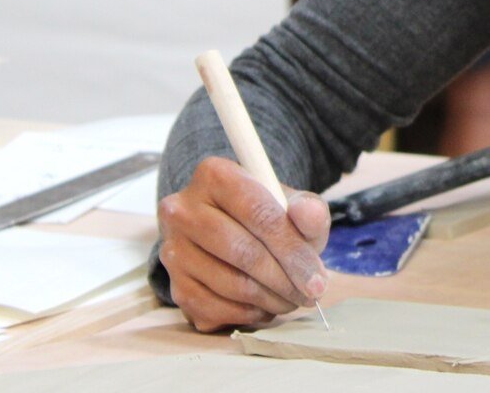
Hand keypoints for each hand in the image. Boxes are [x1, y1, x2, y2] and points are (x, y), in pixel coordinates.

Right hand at [156, 156, 331, 331]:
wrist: (232, 230)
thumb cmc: (268, 216)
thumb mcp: (294, 205)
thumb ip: (308, 210)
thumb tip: (308, 214)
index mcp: (214, 175)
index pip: (259, 214)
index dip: (293, 251)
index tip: (317, 279)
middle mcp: (183, 209)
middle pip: (243, 252)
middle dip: (284, 280)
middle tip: (310, 295)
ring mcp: (172, 248)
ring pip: (230, 284)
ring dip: (270, 300)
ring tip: (292, 299)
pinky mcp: (173, 283)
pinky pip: (213, 308)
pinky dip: (247, 313)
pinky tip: (265, 306)